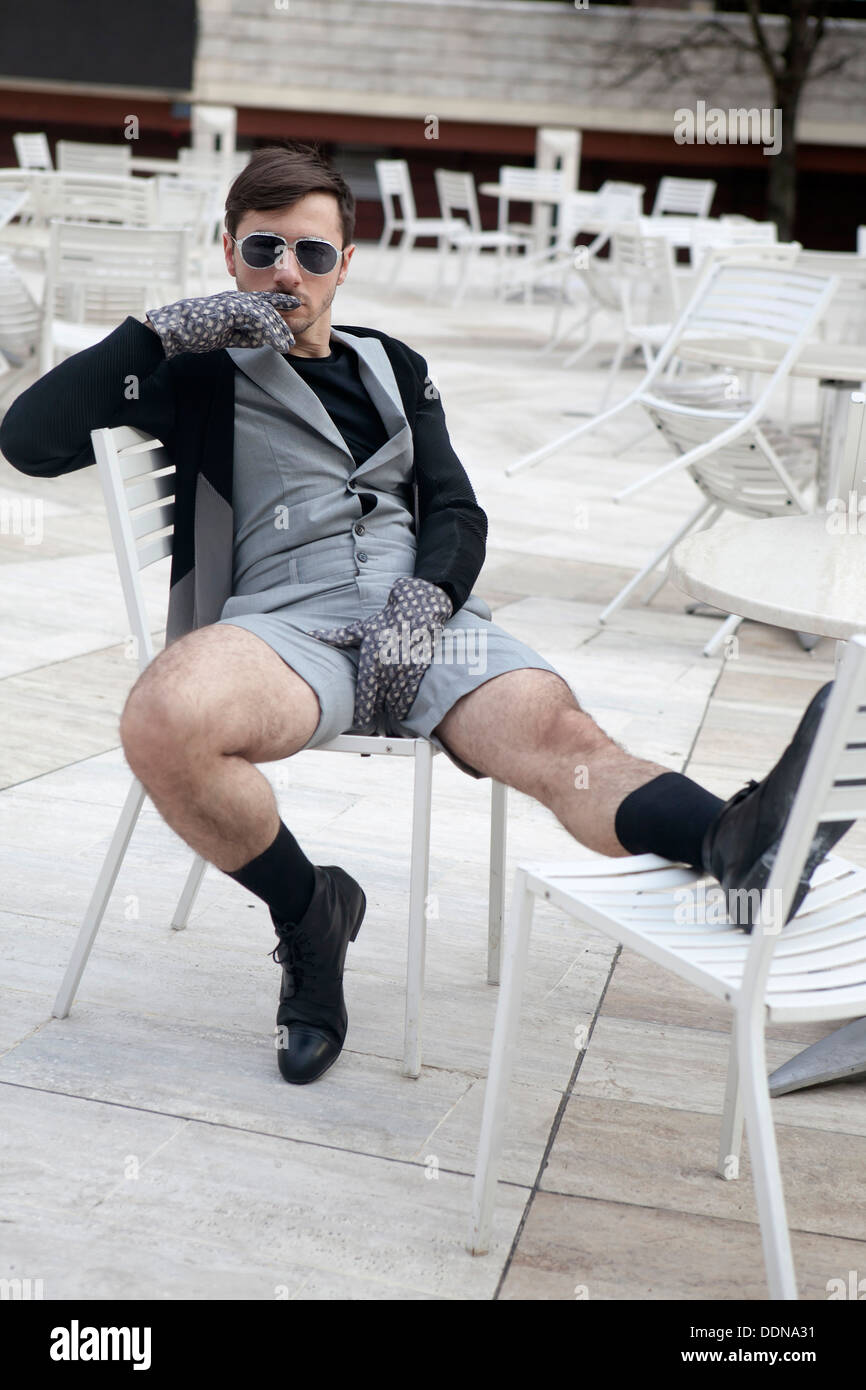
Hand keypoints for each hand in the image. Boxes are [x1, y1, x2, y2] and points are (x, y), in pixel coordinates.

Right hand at [145, 289, 299, 358]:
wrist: (177, 329)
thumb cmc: (197, 332)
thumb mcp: (228, 335)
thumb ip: (246, 336)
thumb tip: (263, 340)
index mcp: (236, 303)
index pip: (262, 301)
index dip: (279, 303)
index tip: (295, 306)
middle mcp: (237, 299)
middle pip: (267, 307)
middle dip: (282, 320)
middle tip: (292, 336)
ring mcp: (235, 302)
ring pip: (265, 313)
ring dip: (278, 330)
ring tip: (287, 345)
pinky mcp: (232, 309)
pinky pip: (257, 320)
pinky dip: (269, 332)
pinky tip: (277, 344)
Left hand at [309, 577, 452, 726]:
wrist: (416, 611)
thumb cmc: (386, 621)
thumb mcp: (361, 629)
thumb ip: (337, 637)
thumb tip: (311, 634)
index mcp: (371, 657)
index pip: (365, 692)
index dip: (362, 711)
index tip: (360, 722)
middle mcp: (387, 665)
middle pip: (380, 699)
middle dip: (377, 710)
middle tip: (374, 719)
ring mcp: (404, 668)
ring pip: (396, 699)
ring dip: (392, 710)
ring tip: (387, 713)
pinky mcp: (419, 669)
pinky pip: (411, 694)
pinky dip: (405, 705)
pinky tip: (400, 709)